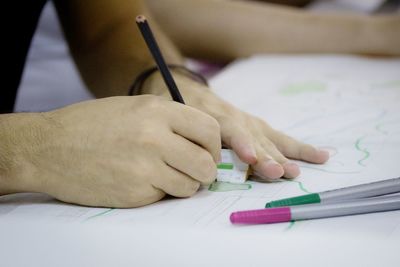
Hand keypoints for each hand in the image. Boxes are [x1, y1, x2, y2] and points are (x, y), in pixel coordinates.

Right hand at [12, 96, 220, 206]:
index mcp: (157, 110)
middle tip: (193, 170)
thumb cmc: (92, 125)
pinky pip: (164, 196)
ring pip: (190, 185)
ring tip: (164, 175)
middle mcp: (155, 137)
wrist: (48, 147)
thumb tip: (203, 142)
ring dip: (183, 184)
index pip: (210, 130)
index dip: (214, 145)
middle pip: (206, 163)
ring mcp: (144, 167)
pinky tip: (139, 180)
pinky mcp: (134, 193)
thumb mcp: (135, 107)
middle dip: (205, 171)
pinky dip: (159, 192)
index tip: (207, 152)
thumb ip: (171, 121)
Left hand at [142, 73, 328, 179]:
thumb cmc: (177, 104)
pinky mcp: (257, 124)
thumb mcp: (175, 115)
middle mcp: (236, 117)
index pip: (230, 130)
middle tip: (281, 172)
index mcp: (214, 114)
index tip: (252, 159)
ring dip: (285, 155)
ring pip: (270, 139)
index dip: (242, 144)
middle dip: (268, 157)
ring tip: (298, 170)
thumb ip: (188, 133)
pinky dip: (297, 147)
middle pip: (255, 138)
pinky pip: (279, 136)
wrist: (185, 86)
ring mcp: (249, 121)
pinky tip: (320, 154)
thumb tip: (201, 161)